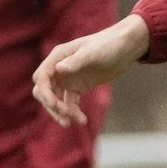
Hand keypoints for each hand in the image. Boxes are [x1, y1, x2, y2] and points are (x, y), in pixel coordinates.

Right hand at [33, 14, 150, 125]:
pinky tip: (81, 120)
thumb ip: (75, 61)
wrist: (125, 47)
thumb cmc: (108, 44)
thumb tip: (58, 69)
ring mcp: (67, 78)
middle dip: (51, 105)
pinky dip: (73, 112)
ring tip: (72, 123)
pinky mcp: (77, 86)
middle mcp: (59, 68)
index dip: (45, 93)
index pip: (41, 77)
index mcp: (58, 57)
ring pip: (55, 99)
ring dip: (61, 112)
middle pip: (44, 91)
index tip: (55, 105)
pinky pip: (69, 103)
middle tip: (65, 116)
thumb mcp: (92, 53)